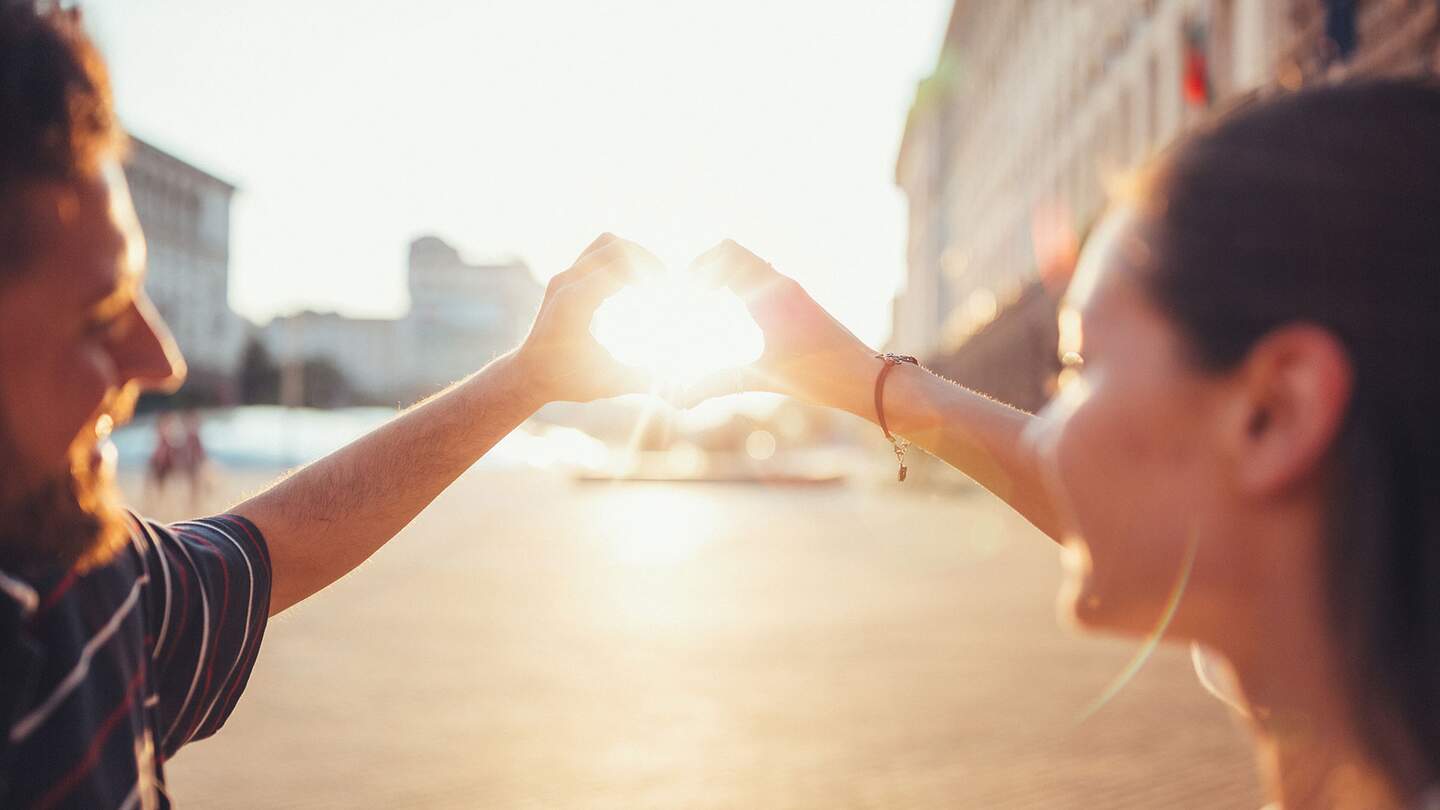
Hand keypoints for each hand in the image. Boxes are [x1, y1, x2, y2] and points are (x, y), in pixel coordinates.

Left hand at [514, 233, 661, 403]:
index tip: (667, 287)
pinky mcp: (566, 279)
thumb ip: (642, 381)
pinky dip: (620, 260)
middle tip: (664, 281)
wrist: (528, 374)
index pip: (617, 264)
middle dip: (644, 257)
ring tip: (651, 277)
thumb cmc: (565, 380)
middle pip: (613, 246)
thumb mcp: (606, 384)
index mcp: (574, 303)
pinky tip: (636, 284)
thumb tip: (680, 393)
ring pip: (604, 244)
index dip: (648, 270)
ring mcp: (564, 278)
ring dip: (631, 253)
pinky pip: (597, 254)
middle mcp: (566, 283)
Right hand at [681, 239, 881, 414]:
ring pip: (750, 266)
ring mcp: (794, 292)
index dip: (699, 266)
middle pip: (734, 252)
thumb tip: (676, 401)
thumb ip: (715, 385)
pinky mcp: (801, 304)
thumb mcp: (764, 379)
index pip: (727, 252)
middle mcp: (783, 285)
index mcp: (772, 293)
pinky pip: (764, 280)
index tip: (685, 293)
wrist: (867, 378)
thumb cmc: (821, 376)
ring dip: (725, 276)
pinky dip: (742, 287)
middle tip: (691, 297)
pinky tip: (735, 318)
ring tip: (707, 304)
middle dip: (707, 268)